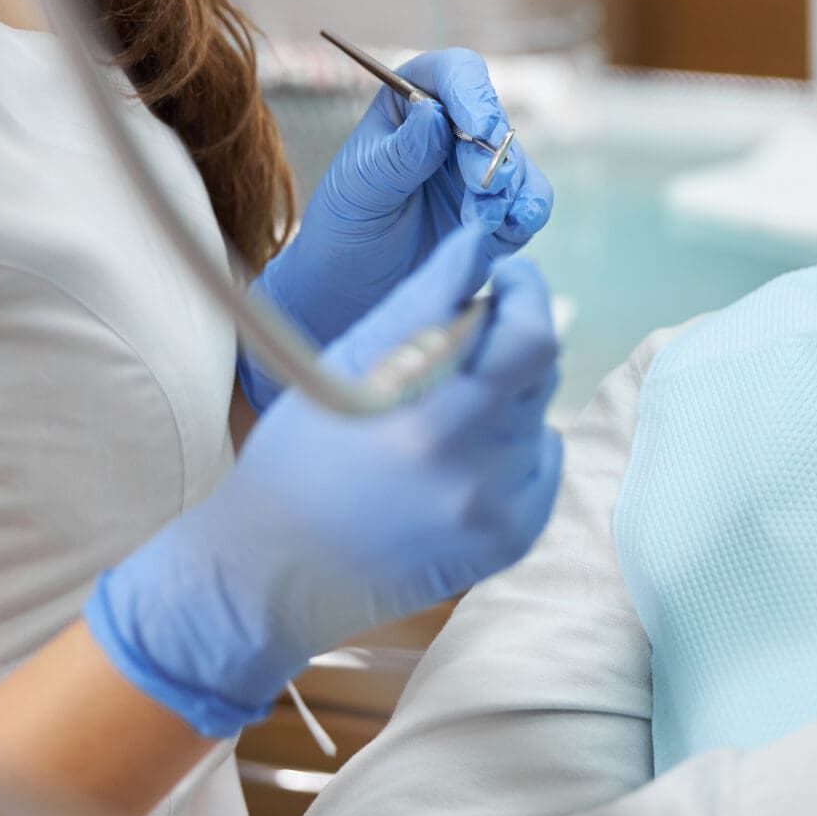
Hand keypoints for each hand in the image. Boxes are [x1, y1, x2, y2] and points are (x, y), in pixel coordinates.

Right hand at [88, 226, 564, 735]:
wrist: (275, 572)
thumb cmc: (300, 455)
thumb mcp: (347, 364)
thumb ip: (426, 301)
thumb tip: (482, 243)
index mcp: (426, 419)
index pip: (529, 338)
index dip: (526, 293)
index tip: (505, 278)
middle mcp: (473, 472)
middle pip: (539, 370)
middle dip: (508, 340)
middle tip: (458, 346)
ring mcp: (497, 512)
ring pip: (539, 413)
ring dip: (505, 395)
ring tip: (438, 415)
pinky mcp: (511, 539)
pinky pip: (542, 462)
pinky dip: (514, 445)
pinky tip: (456, 458)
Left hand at [242, 49, 552, 409]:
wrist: (352, 289)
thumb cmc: (345, 228)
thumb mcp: (359, 189)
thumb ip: (399, 154)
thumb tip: (434, 114)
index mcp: (411, 104)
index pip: (453, 74)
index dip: (472, 92)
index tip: (478, 128)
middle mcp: (454, 130)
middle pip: (494, 119)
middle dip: (491, 153)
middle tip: (479, 187)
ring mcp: (480, 171)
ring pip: (518, 162)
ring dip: (508, 189)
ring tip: (479, 221)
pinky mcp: (502, 211)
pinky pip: (532, 201)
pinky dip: (528, 211)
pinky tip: (510, 227)